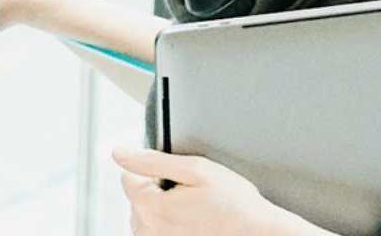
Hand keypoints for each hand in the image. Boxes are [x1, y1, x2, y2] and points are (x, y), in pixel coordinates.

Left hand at [114, 147, 319, 235]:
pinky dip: (166, 227)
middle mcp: (149, 231)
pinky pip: (155, 234)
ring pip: (144, 220)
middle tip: (190, 194)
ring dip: (160, 211)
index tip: (175, 176)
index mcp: (151, 207)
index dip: (152, 171)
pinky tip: (189, 225)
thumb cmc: (235, 205)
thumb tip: (119, 152)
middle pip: (136, 201)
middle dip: (155, 191)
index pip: (128, 179)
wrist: (261, 234)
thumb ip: (152, 159)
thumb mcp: (197, 170)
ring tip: (192, 211)